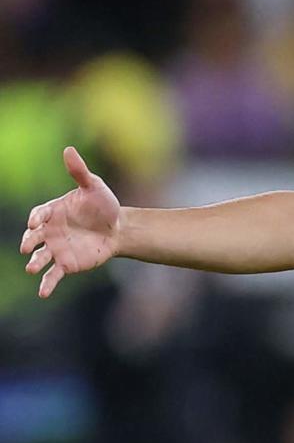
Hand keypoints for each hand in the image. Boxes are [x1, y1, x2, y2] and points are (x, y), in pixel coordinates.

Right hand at [22, 147, 120, 297]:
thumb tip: (68, 149)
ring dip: (34, 262)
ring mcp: (56, 248)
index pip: (39, 214)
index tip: (36, 222)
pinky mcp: (66, 263)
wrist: (118, 228)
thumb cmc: (103, 205)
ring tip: (30, 267)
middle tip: (26, 247)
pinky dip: (46, 284)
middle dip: (29, 241)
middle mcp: (50, 231)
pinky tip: (42, 293)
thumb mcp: (94, 187)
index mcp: (52, 211)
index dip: (37, 218)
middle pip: (34, 237)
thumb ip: (79, 172)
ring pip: (40, 257)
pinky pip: (53, 275)